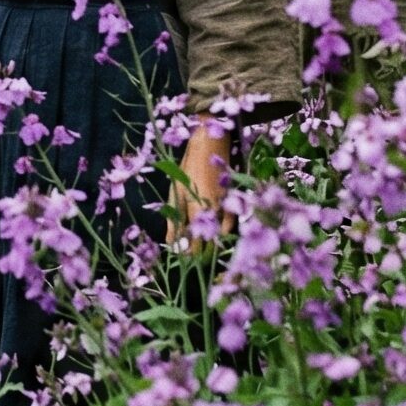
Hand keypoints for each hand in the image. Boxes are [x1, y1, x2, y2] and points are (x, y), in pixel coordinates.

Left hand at [164, 122, 232, 256]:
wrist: (209, 146)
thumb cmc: (188, 168)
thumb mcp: (176, 192)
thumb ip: (174, 219)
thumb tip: (171, 242)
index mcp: (195, 210)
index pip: (194, 244)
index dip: (189, 255)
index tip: (184, 259)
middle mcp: (213, 212)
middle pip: (209, 243)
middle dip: (202, 254)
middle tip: (195, 260)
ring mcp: (226, 207)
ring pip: (222, 236)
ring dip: (214, 244)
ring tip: (207, 249)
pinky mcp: (234, 201)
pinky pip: (233, 223)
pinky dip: (227, 231)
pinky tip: (219, 234)